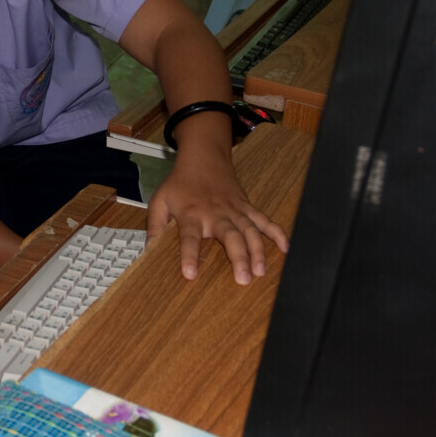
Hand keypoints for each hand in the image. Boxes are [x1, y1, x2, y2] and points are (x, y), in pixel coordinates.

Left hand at [147, 144, 288, 284]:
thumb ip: (155, 226)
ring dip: (258, 251)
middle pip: (229, 235)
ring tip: (262, 272)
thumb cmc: (180, 183)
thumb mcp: (160, 201)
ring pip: (250, 230)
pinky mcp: (247, 207)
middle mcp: (215, 213)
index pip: (189, 238)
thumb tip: (148, 250)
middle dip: (237, 257)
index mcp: (191, 214)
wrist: (203, 157)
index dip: (189, 255)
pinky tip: (287, 249)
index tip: (191, 275)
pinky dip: (277, 233)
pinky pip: (265, 220)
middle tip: (243, 279)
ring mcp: (235, 210)